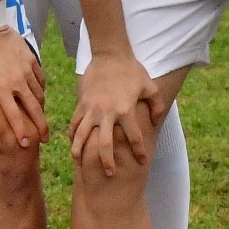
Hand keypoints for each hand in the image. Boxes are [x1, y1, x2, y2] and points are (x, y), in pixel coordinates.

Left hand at [0, 25, 46, 148]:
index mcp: (1, 88)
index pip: (13, 115)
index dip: (20, 131)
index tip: (25, 144)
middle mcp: (17, 81)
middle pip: (34, 109)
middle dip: (41, 126)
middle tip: (44, 140)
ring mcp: (26, 70)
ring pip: (39, 94)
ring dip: (41, 108)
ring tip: (41, 118)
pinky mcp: (31, 60)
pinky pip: (41, 79)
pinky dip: (41, 89)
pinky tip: (39, 95)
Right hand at [70, 51, 156, 178]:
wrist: (110, 55)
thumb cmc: (132, 70)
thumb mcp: (150, 86)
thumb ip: (156, 106)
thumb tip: (156, 123)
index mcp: (126, 110)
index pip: (134, 138)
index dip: (139, 151)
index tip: (142, 161)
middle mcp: (107, 112)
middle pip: (105, 144)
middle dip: (107, 161)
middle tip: (109, 173)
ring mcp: (92, 108)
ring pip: (83, 135)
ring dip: (80, 150)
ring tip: (79, 162)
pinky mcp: (82, 103)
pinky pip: (75, 121)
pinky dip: (72, 133)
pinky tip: (72, 142)